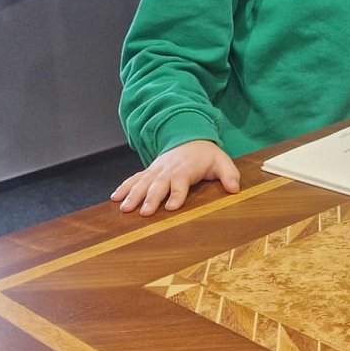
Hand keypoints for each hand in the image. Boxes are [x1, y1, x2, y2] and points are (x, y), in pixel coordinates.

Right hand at [111, 140, 239, 215]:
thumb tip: (234, 188)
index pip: (180, 182)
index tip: (172, 207)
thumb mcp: (222, 162)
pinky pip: (134, 179)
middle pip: (158, 184)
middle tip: (144, 213)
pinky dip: (124, 187)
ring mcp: (156, 170)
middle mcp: (168, 170)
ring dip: (133, 195)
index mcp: (185, 169)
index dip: (177, 194)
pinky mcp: (149, 171)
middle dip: (150, 198)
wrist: (190, 138)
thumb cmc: (206, 155)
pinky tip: (115, 198)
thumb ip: (229, 175)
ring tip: (124, 209)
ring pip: (142, 182)